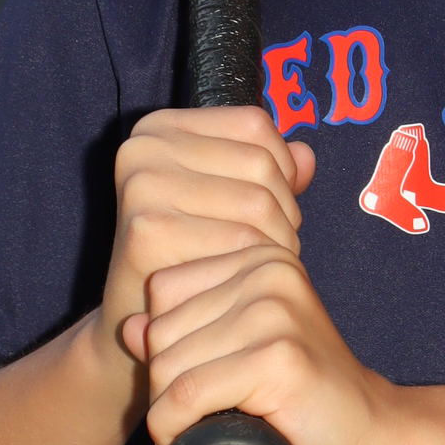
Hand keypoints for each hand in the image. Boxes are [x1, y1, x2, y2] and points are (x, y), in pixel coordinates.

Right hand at [104, 106, 315, 334]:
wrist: (138, 319)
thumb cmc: (187, 255)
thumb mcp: (224, 200)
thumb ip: (268, 172)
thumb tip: (306, 156)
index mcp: (160, 127)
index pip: (255, 125)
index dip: (283, 170)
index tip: (273, 206)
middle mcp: (144, 148)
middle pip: (261, 165)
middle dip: (286, 212)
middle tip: (273, 247)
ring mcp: (143, 187)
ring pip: (258, 205)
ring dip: (279, 243)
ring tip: (261, 266)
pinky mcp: (148, 231)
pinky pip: (241, 243)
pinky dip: (256, 267)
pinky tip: (242, 284)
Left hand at [121, 244, 397, 444]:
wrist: (373, 441)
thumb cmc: (301, 401)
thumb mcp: (237, 353)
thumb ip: (187, 332)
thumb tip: (128, 326)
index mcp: (260, 258)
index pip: (162, 289)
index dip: (161, 344)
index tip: (189, 381)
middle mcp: (269, 272)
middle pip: (160, 328)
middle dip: (162, 384)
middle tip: (189, 417)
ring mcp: (276, 312)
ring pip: (168, 364)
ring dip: (166, 413)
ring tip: (191, 431)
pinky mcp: (278, 357)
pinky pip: (187, 394)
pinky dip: (175, 429)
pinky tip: (191, 443)